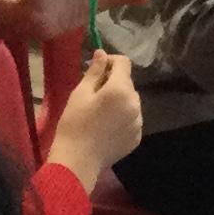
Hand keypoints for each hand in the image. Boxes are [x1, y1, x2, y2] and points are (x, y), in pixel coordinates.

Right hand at [49, 49, 142, 186]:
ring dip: (119, 100)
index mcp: (121, 90)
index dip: (110, 61)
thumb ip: (95, 71)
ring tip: (100, 112)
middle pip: (128, 83)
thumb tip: (102, 53)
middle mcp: (135, 104)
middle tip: (93, 94)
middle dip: (113, 83)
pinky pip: (132, 119)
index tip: (96, 69)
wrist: (78, 160)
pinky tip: (106, 126)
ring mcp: (139, 122)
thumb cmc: (74, 124)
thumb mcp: (81, 93)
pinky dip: (122, 117)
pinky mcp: (137, 137)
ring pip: (131, 101)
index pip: (124, 63)